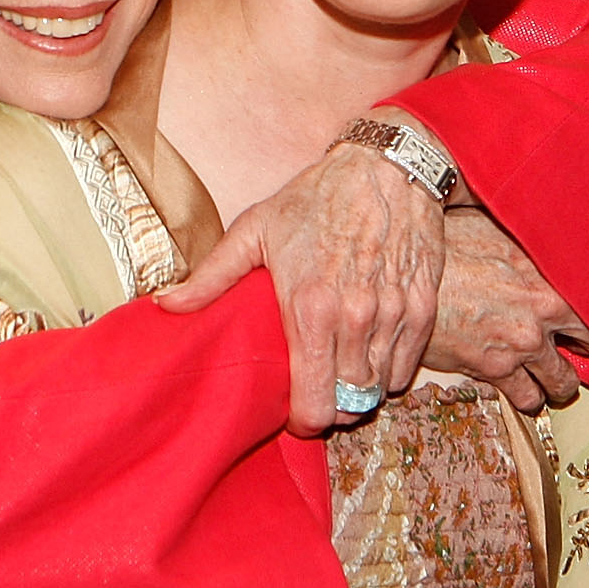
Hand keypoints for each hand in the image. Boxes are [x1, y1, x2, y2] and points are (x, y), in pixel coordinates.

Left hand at [156, 140, 444, 433]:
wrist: (385, 167)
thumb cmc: (315, 198)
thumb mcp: (255, 230)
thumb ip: (212, 276)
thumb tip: (167, 306)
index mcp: (309, 307)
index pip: (313, 404)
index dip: (302, 420)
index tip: (293, 411)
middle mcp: (355, 318)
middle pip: (348, 406)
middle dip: (330, 407)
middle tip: (315, 390)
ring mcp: (393, 315)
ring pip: (378, 390)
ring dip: (359, 390)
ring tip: (339, 370)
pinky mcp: (422, 307)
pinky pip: (406, 367)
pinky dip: (387, 369)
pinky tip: (369, 351)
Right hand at [425, 205, 588, 413]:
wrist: (404, 279)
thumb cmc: (445, 246)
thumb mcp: (493, 226)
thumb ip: (525, 237)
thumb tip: (540, 224)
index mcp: (548, 272)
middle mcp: (543, 311)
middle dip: (588, 352)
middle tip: (581, 352)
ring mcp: (522, 344)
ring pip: (562, 381)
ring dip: (559, 382)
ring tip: (554, 378)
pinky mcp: (496, 370)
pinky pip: (528, 398)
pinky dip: (529, 397)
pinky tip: (526, 390)